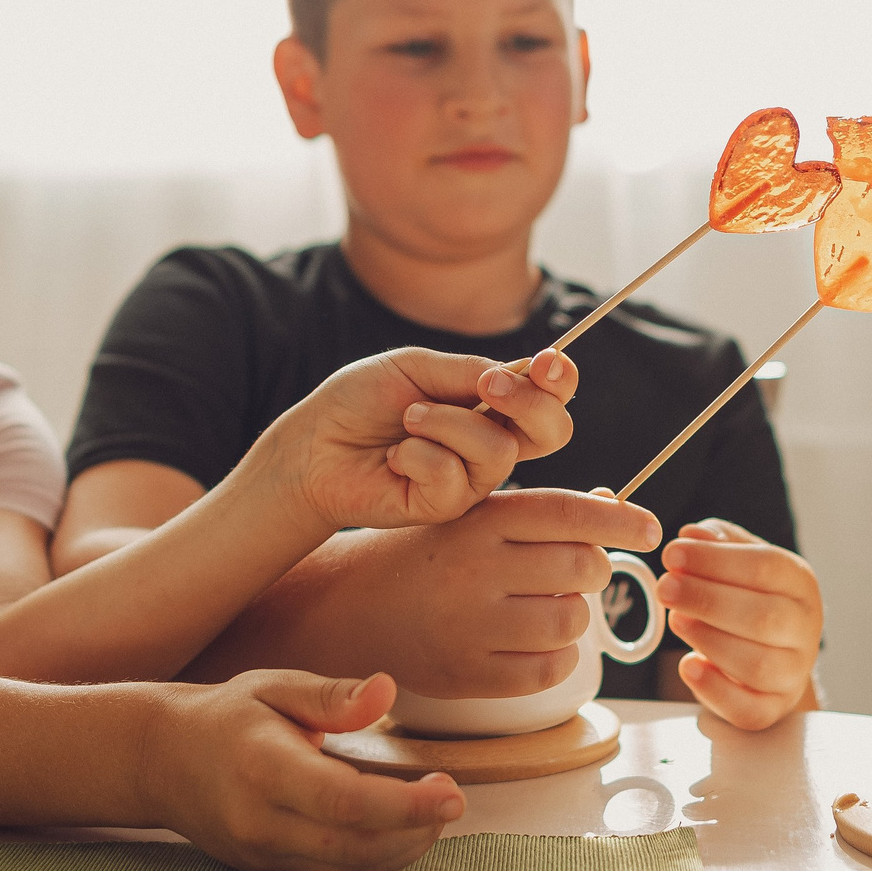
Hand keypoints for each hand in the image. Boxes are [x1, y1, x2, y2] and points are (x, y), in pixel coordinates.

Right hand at [144, 669, 463, 870]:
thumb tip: (387, 690)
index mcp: (263, 766)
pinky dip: (375, 859)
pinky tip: (398, 830)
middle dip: (416, 831)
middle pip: (353, 846)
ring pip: (347, 870)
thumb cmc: (228, 716)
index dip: (406, 805)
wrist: (162, 762)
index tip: (452, 792)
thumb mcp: (275, 686)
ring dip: (403, 849)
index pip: (344, 800)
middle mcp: (259, 821)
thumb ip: (332, 693)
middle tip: (451, 799)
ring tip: (433, 814)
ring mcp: (261, 854)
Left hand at [243, 347, 578, 537]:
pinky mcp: (446, 508)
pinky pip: (455, 476)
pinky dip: (418, 454)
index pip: (549, 396)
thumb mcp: (416, 369)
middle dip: (528, 401)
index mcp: (490, 405)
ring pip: (499, 451)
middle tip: (486, 386)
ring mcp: (472, 479)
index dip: (559, 379)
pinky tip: (393, 457)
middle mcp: (490, 443)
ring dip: (445, 424)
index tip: (546, 362)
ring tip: (407, 422)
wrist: (312, 446)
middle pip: (553, 431)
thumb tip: (524, 371)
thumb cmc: (360, 402)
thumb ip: (469, 371)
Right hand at [333, 489, 662, 697]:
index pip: (569, 513)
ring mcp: (471, 627)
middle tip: (576, 573)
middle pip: (584, 569)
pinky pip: (549, 671)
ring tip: (547, 608)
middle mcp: (476, 571)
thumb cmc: (428, 554)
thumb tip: (613, 504)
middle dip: (593, 571)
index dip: (620, 520)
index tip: (652, 528)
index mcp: (480, 521)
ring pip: (573, 623)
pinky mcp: (468, 675)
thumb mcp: (473, 516)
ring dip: (575, 617)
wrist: (353, 606)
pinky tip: (536, 644)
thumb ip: (539, 512)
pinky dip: (557, 658)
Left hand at [656, 519, 822, 729]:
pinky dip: (714, 689)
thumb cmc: (749, 595)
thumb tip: (691, 536)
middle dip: (707, 600)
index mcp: (800, 583)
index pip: (766, 567)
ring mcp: (794, 673)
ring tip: (675, 619)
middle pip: (764, 618)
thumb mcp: (738, 558)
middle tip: (665, 587)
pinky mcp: (773, 709)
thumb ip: (716, 543)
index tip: (672, 554)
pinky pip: (748, 709)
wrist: (771, 650)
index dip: (716, 560)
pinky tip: (688, 665)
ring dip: (709, 640)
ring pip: (757, 664)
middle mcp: (806, 629)